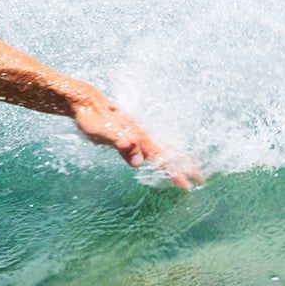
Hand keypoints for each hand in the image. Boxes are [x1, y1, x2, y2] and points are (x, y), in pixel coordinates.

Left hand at [71, 96, 202, 189]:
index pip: (160, 158)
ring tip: (187, 167)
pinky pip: (149, 146)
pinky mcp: (128, 134)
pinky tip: (160, 158)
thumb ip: (121, 143)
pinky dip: (160, 153)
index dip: (174, 171)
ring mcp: (134, 133)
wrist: (84, 101)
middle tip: (200, 178)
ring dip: (174, 159)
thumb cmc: (91, 117)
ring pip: (160, 148)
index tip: (188, 185)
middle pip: (166, 152)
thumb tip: (139, 161)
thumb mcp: (103, 132)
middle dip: (182, 165)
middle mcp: (139, 134)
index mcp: (136, 137)